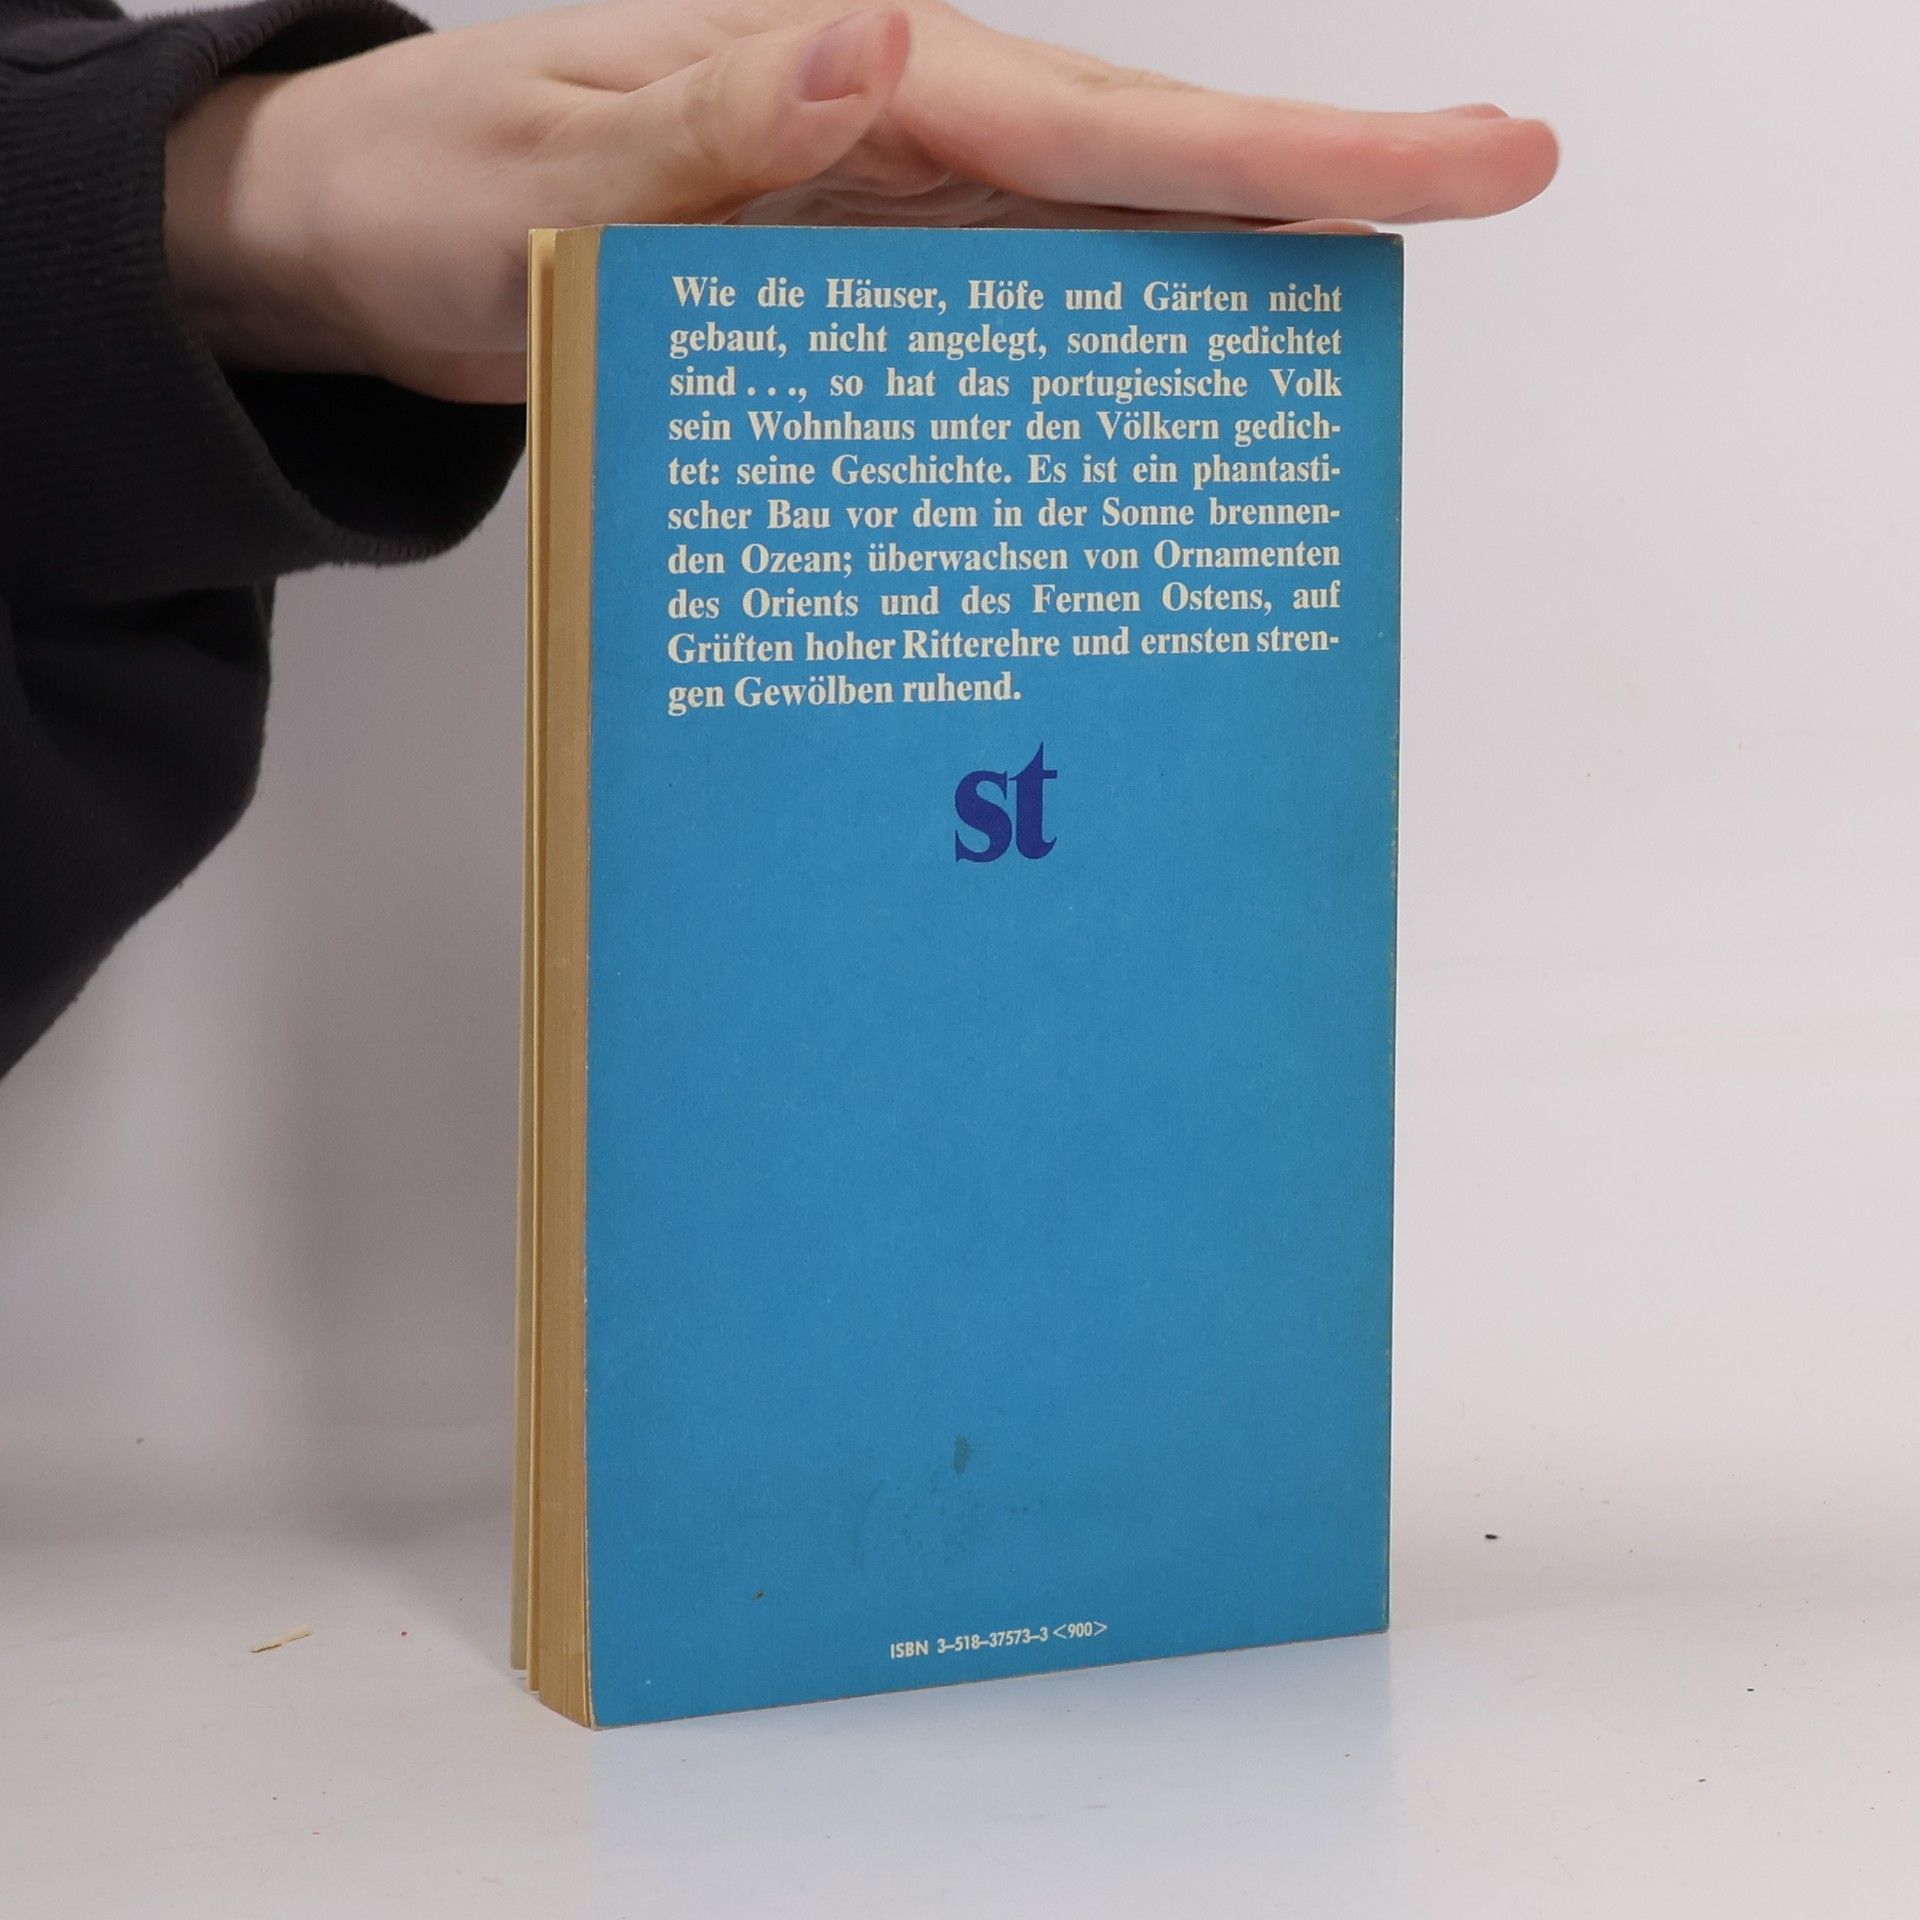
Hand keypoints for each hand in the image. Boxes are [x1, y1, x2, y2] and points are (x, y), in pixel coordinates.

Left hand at [163, 0, 1556, 403]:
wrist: (370, 248)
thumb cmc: (435, 191)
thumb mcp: (548, 169)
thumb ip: (712, 128)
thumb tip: (878, 50)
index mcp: (848, 82)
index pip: (1104, 119)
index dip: (1292, 147)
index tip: (1462, 151)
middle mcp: (891, 134)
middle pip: (1145, 166)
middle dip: (1322, 184)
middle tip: (1497, 183)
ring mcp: (884, 218)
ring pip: (1094, 248)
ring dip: (1228, 282)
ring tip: (1367, 329)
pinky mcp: (855, 291)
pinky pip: (1001, 325)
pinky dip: (1087, 364)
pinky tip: (1155, 415)